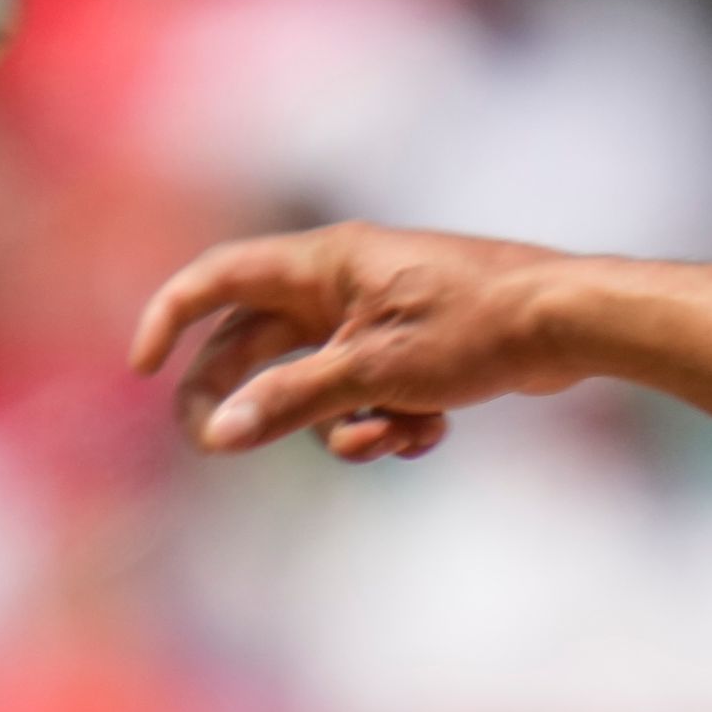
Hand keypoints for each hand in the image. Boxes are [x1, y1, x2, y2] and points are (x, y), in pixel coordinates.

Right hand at [129, 222, 577, 461]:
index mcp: (321, 264)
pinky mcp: (416, 352)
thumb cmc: (472, 329)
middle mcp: (342, 284)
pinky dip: (392, 423)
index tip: (141, 369)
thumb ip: (291, 400)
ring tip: (393, 434)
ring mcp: (379, 319)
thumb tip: (219, 432)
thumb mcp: (372, 371)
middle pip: (258, 346)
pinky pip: (372, 398)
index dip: (170, 318)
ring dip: (343, 424)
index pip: (217, 280)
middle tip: (218, 446)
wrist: (569, 323)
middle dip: (249, 399)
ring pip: (320, 385)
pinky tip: (433, 431)